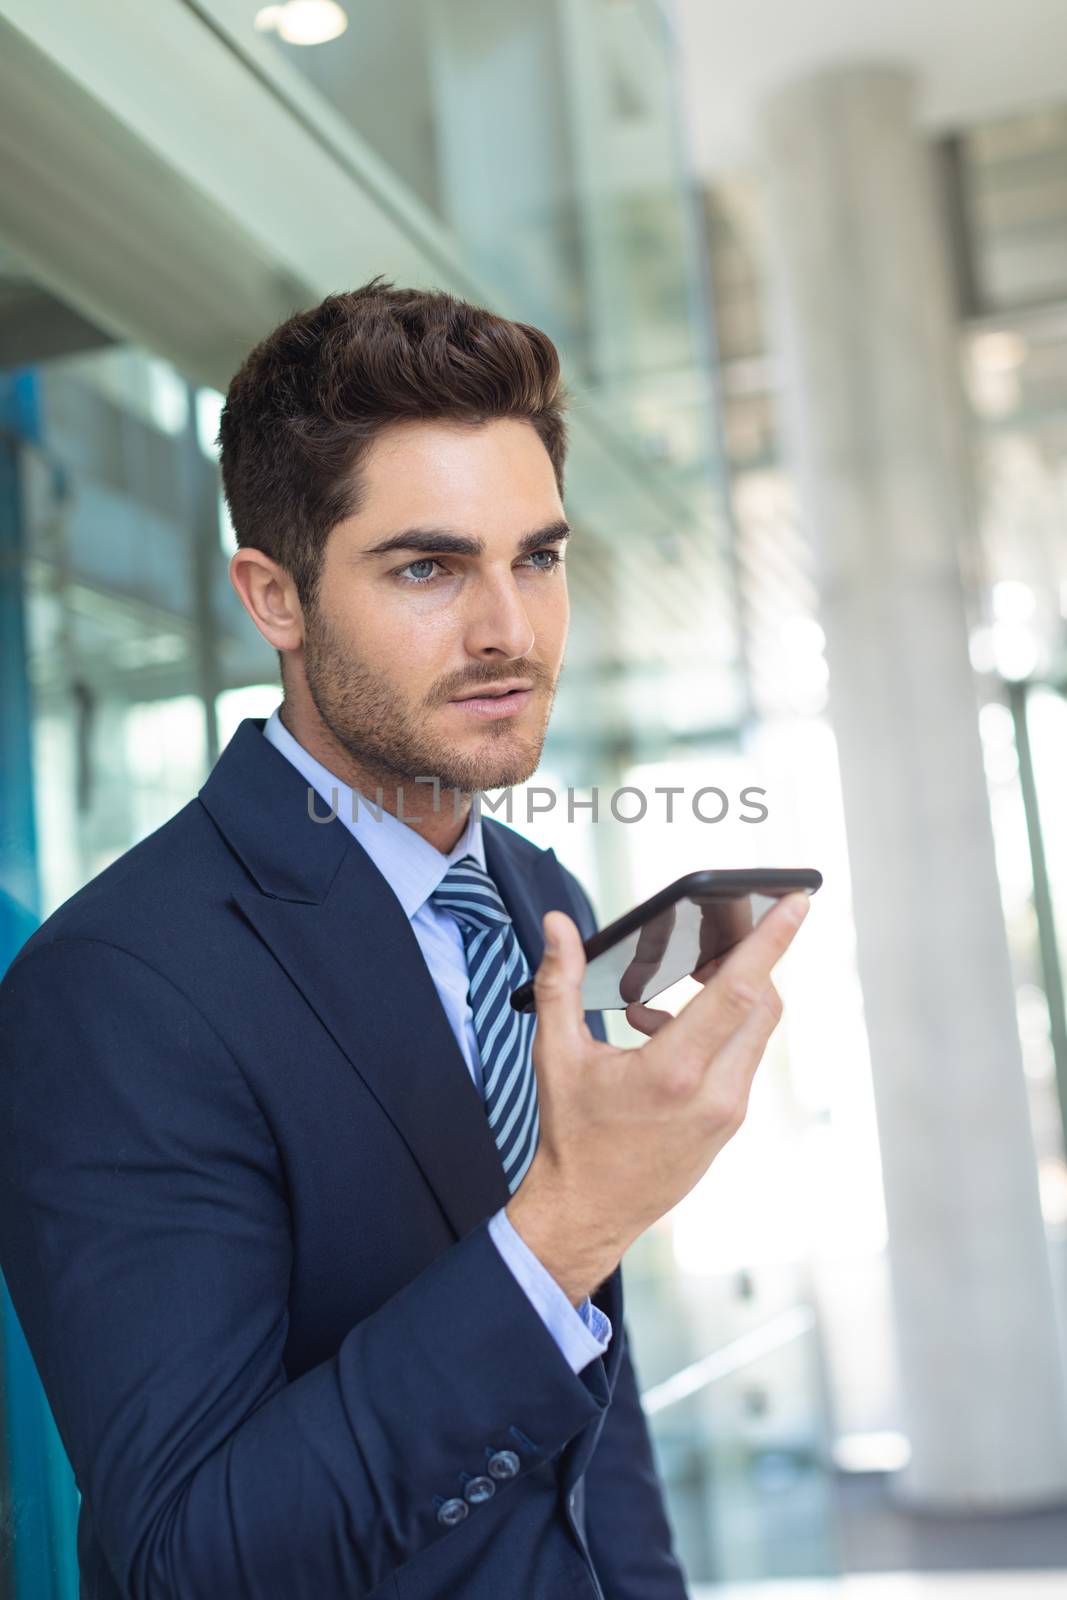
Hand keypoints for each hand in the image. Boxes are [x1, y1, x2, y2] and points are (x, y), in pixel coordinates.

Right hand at [506, 891, 810, 1303]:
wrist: (587, 1213)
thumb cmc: (570, 1135)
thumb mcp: (556, 1053)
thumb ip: (559, 981)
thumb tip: (557, 925)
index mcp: (674, 1072)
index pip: (739, 990)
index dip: (770, 941)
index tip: (796, 902)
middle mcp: (714, 1094)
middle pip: (761, 1003)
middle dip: (746, 961)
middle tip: (711, 938)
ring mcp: (728, 1113)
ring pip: (754, 1031)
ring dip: (726, 997)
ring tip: (663, 996)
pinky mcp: (729, 1124)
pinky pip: (740, 1059)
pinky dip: (716, 1031)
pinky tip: (661, 1032)